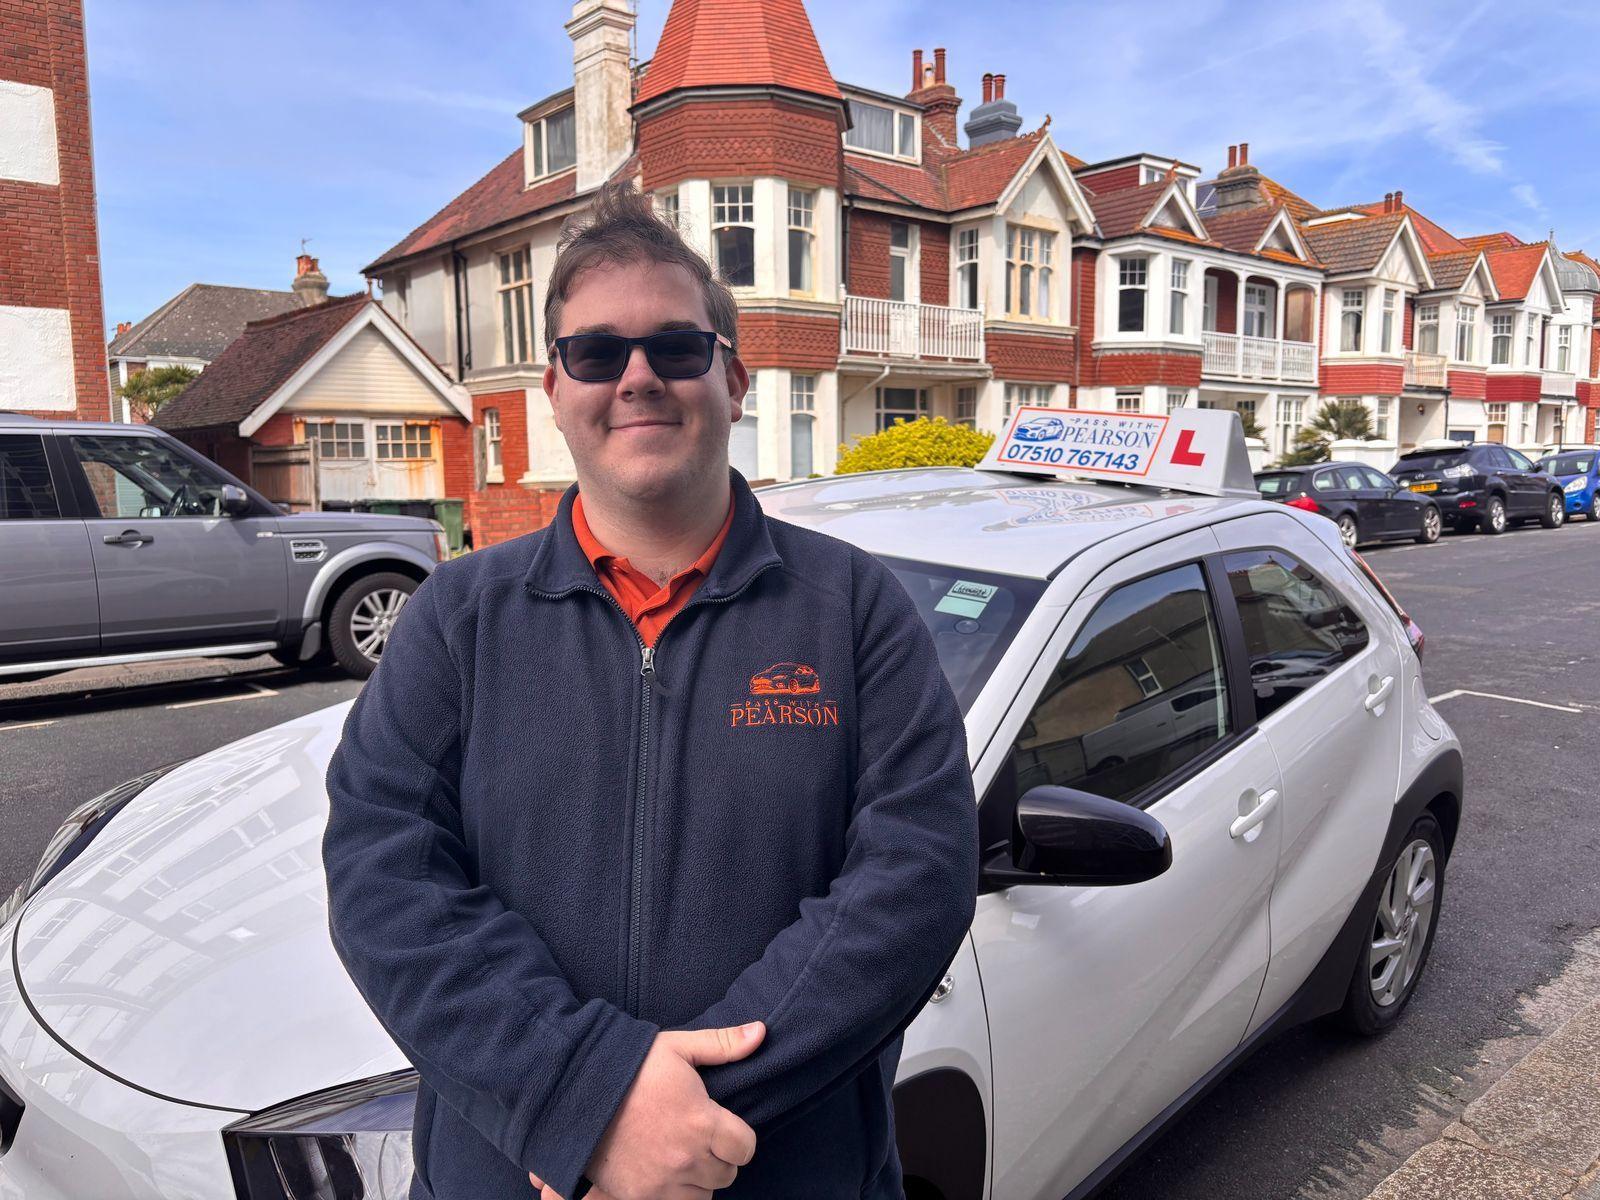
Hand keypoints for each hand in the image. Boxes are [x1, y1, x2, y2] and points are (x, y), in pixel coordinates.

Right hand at [529, 1021, 763, 1199]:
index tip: (724, 1127)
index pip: (746, 1148)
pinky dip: (674, 1192)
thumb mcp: (678, 1048)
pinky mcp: (640, 1196)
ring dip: (699, 1178)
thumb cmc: (632, 1067)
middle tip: (700, 1138)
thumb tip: (761, 1031)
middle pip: (727, 1174)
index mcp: (702, 1122)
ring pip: (704, 1194)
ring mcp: (662, 1182)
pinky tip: (663, 1169)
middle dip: (720, 1157)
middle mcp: (686, 1158)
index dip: (739, 1137)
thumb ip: (723, 1044)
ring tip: (682, 1154)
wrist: (577, 1093)